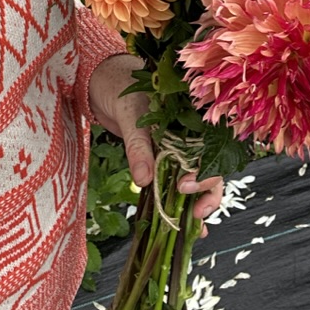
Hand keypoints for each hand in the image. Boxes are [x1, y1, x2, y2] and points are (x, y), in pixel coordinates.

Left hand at [88, 54, 223, 233]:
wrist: (99, 80)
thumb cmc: (119, 86)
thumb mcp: (129, 114)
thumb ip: (138, 146)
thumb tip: (145, 181)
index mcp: (189, 120)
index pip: (210, 151)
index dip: (204, 174)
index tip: (185, 187)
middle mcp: (186, 136)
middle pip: (209, 169)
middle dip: (207, 195)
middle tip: (195, 215)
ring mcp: (172, 148)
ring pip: (192, 178)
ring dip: (195, 204)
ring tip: (194, 229)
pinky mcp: (156, 156)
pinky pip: (169, 180)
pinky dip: (173, 200)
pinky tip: (177, 222)